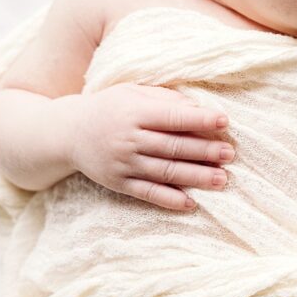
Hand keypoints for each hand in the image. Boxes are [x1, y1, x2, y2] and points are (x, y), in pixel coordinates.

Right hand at [65, 83, 233, 211]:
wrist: (67, 133)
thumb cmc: (109, 107)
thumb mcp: (133, 93)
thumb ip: (164, 99)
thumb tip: (197, 108)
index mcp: (134, 113)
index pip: (172, 117)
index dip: (199, 119)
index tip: (224, 121)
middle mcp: (128, 140)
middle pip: (173, 147)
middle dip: (204, 151)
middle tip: (229, 154)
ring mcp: (123, 164)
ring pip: (165, 172)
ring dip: (195, 177)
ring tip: (221, 179)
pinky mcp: (118, 183)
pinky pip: (147, 193)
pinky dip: (169, 199)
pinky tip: (191, 203)